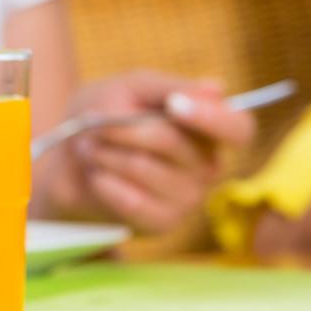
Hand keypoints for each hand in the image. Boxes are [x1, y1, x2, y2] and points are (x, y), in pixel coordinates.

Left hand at [34, 71, 255, 232]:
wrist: (72, 164)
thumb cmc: (110, 116)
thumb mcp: (133, 88)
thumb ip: (170, 87)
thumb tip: (218, 88)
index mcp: (211, 128)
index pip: (239, 128)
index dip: (212, 117)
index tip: (174, 105)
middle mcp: (208, 164)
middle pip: (171, 141)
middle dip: (123, 129)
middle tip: (97, 125)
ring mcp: (189, 197)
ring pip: (143, 167)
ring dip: (105, 153)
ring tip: (93, 149)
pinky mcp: (163, 222)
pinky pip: (132, 201)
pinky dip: (105, 183)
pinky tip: (98, 176)